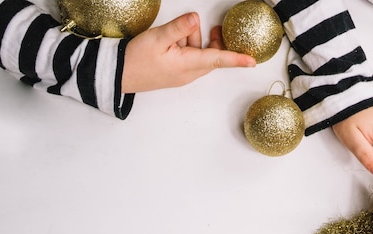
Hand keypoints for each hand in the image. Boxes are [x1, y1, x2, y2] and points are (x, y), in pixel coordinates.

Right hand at [122, 13, 254, 92]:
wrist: (120, 76)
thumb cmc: (137, 59)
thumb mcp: (158, 38)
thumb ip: (179, 28)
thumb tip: (196, 19)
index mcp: (187, 65)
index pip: (218, 60)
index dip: (236, 59)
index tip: (251, 61)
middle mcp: (189, 73)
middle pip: (212, 56)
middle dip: (216, 42)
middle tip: (217, 27)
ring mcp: (184, 74)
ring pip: (201, 55)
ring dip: (196, 40)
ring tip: (177, 33)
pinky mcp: (177, 72)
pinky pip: (190, 57)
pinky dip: (187, 45)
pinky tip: (174, 39)